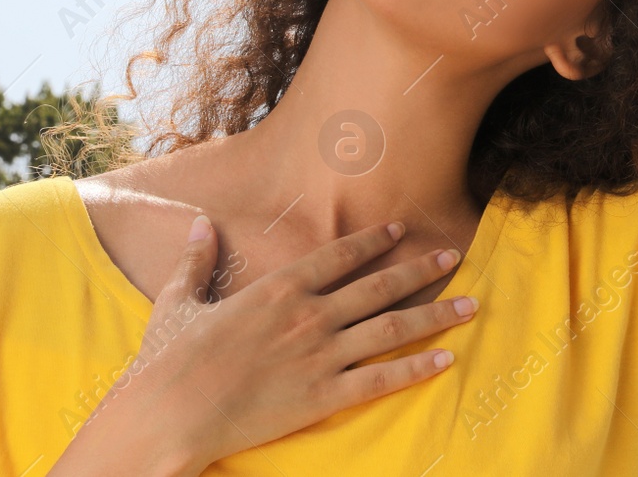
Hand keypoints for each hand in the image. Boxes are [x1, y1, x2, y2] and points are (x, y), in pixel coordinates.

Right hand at [95, 215, 477, 469]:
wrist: (170, 414)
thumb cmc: (168, 361)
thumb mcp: (179, 301)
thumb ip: (196, 260)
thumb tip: (198, 223)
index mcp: (276, 289)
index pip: (338, 256)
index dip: (373, 241)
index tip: (401, 230)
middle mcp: (308, 315)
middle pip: (378, 286)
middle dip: (420, 270)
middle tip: (453, 257)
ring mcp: (319, 355)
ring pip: (391, 329)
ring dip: (435, 315)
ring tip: (469, 305)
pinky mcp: (322, 396)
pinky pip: (381, 380)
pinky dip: (416, 368)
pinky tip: (445, 359)